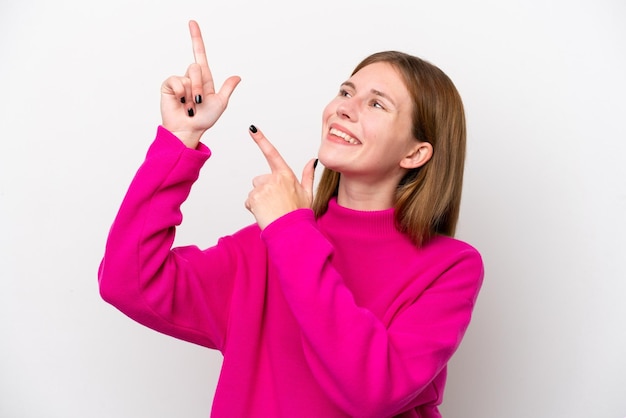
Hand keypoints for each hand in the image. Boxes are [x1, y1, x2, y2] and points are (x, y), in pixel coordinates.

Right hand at [160, 20, 240, 147]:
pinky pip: (176, 82)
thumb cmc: (204, 120)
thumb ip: (227, 89)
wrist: (189, 130)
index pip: (200, 53)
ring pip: (188, 76)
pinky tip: (180, 103)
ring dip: (191, 95)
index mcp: (204, 79)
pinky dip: (181, 94)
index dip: (196, 38)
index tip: (192, 23)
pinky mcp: (168, 86)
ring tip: (189, 107)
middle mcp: (191, 77)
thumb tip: (237, 77)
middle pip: (196, 67)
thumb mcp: (220, 103)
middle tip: (198, 103)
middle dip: (199, 87)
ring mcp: (179, 81)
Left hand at [245, 126, 316, 229]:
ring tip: (272, 210)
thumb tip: (313, 161)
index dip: (261, 139)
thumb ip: (308, 175)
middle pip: (259, 180)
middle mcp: (274, 178)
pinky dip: (254, 209)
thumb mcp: (308, 193)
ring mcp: (263, 187)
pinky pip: (249, 202)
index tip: (252, 128)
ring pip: (254, 192)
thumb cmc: (300, 214)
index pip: (272, 153)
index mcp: (286, 174)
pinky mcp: (254, 197)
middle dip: (264, 191)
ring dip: (259, 201)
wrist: (292, 231)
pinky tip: (265, 214)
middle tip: (276, 204)